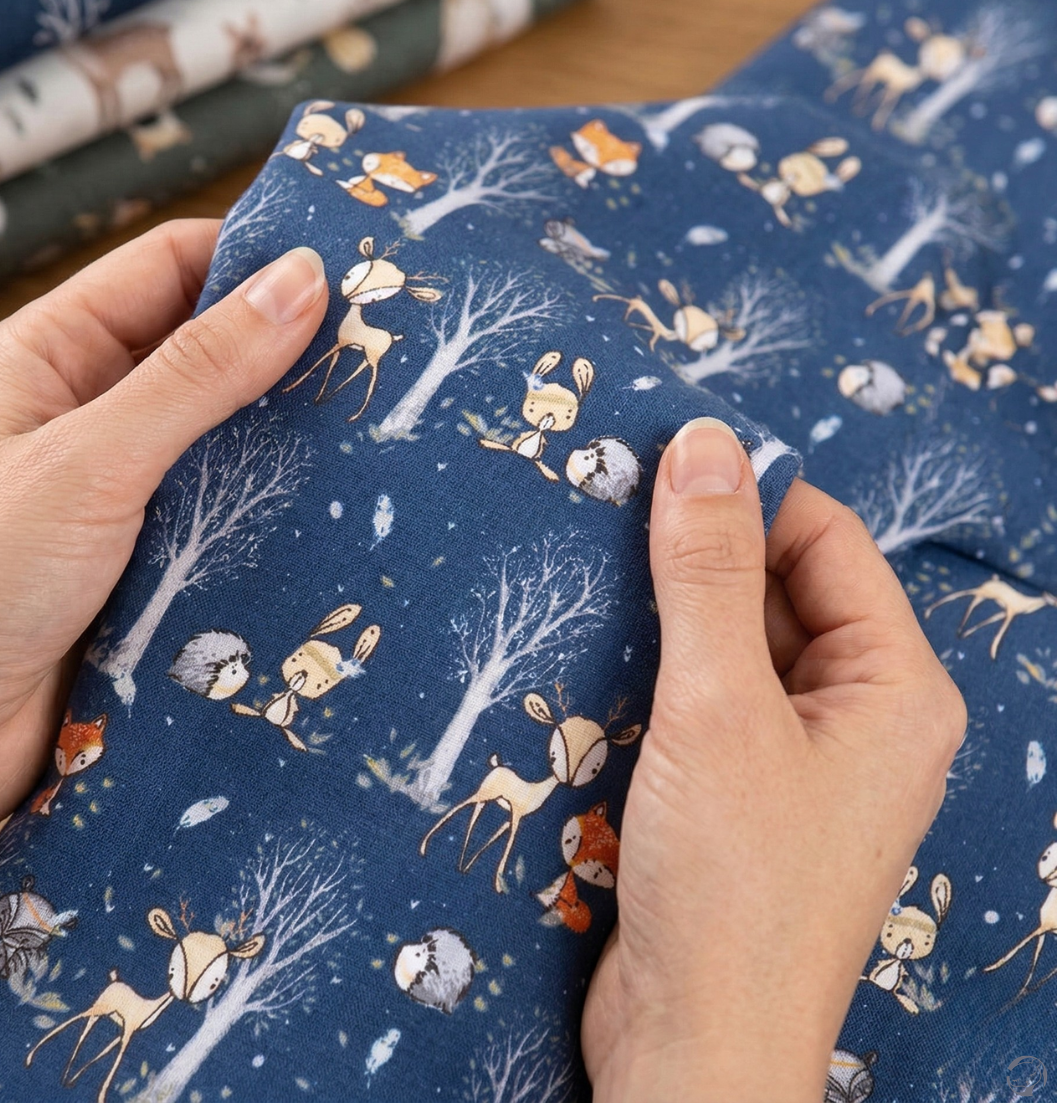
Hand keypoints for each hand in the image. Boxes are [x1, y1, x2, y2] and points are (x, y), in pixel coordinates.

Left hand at [0, 221, 327, 937]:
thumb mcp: (91, 459)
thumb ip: (197, 373)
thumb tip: (299, 282)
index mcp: (55, 355)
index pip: (171, 266)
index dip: (256, 258)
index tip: (352, 269)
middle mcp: (92, 414)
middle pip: (210, 353)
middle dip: (290, 352)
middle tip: (386, 353)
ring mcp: (126, 492)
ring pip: (229, 441)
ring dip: (291, 440)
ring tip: (383, 428)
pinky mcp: (154, 563)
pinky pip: (230, 518)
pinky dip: (278, 512)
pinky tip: (341, 512)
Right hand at [582, 417, 965, 1102]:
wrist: (692, 1050)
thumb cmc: (730, 882)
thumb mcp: (718, 706)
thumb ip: (710, 571)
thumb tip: (705, 441)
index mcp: (895, 688)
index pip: (826, 540)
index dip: (748, 493)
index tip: (656, 463)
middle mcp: (859, 717)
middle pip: (778, 589)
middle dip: (698, 555)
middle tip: (605, 515)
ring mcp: (799, 760)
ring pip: (733, 645)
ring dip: (667, 615)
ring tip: (589, 577)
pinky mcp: (742, 795)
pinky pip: (705, 700)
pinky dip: (656, 672)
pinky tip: (595, 654)